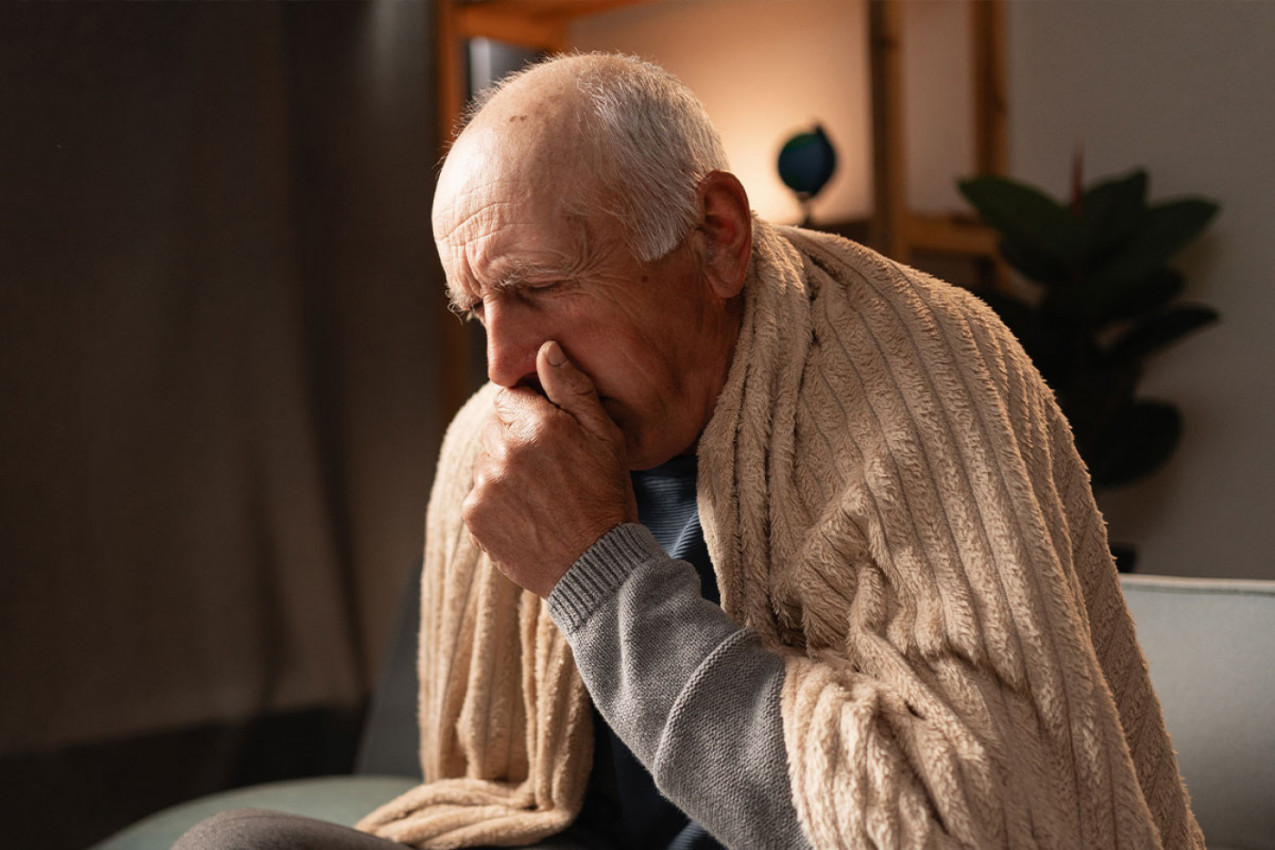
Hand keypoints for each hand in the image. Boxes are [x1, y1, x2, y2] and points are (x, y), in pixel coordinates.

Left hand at [463, 340, 638, 596]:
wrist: (596, 565)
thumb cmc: (606, 497)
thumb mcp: (604, 436)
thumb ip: (571, 388)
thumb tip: (545, 349)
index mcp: (535, 426)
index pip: (509, 397)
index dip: (531, 411)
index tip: (551, 433)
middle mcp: (503, 452)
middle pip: (495, 427)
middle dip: (517, 437)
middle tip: (551, 466)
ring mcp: (484, 486)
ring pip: (487, 459)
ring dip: (506, 468)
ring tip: (542, 493)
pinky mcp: (475, 515)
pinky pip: (480, 492)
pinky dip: (498, 499)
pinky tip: (528, 512)